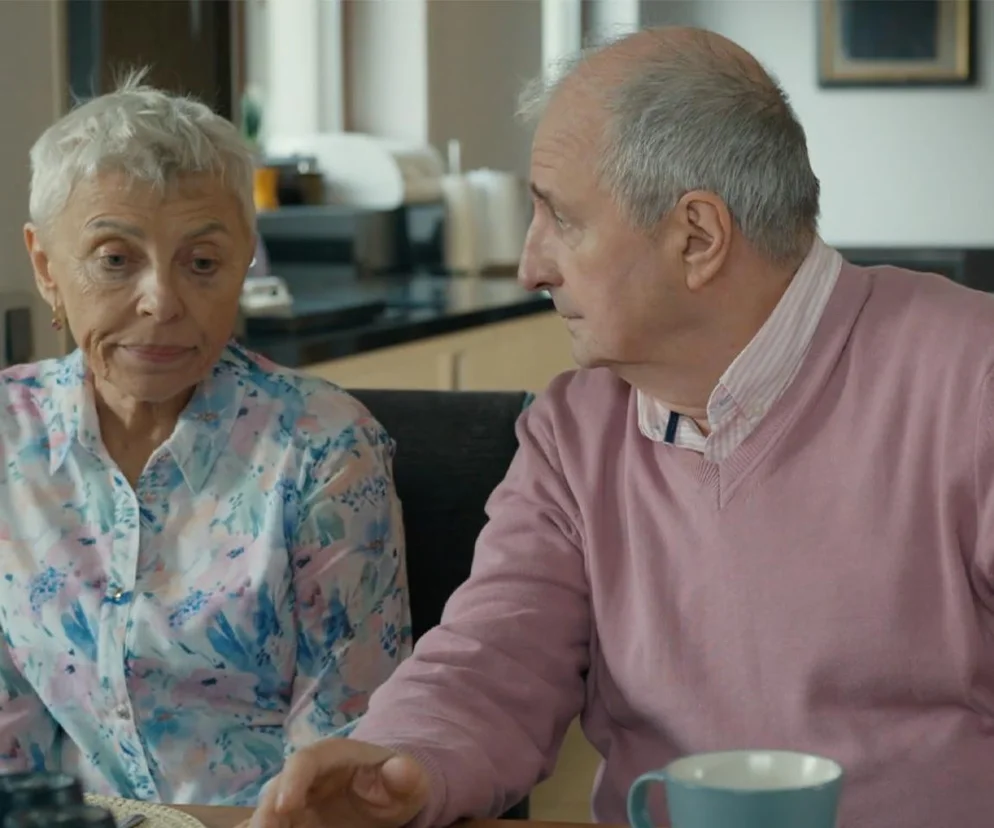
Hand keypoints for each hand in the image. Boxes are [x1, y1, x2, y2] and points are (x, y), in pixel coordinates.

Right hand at [249, 738, 430, 827]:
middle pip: (276, 789)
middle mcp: (303, 776)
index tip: (287, 806)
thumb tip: (400, 768)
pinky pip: (274, 825)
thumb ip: (406, 775)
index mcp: (329, 755)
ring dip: (261, 824)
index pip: (305, 761)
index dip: (293, 780)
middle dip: (266, 812)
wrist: (385, 795)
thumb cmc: (395, 783)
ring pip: (268, 811)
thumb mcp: (409, 780)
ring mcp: (294, 801)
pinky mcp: (291, 822)